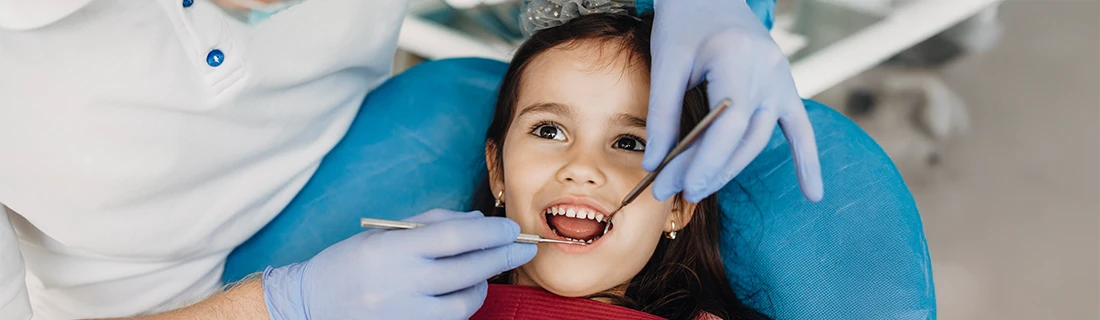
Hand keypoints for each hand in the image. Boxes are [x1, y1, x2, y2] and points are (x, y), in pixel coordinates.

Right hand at [261, 209, 535, 319]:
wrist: (309, 306)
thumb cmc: (348, 264)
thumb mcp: (384, 234)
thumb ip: (432, 224)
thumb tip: (479, 222)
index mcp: (390, 250)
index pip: (454, 237)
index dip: (490, 232)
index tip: (510, 227)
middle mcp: (398, 284)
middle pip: (468, 269)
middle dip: (503, 256)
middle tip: (523, 246)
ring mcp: (404, 315)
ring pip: (466, 301)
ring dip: (485, 283)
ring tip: (487, 269)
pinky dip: (466, 304)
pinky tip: (467, 290)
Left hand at [646, 0, 822, 202]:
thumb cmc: (684, 22)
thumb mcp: (667, 61)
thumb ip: (662, 113)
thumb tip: (655, 165)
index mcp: (739, 59)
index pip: (728, 124)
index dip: (704, 160)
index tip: (676, 186)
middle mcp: (769, 72)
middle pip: (742, 138)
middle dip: (707, 170)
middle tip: (672, 193)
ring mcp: (781, 79)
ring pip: (759, 139)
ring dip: (730, 169)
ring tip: (696, 190)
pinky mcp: (784, 86)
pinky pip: (800, 128)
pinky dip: (807, 159)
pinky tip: (813, 194)